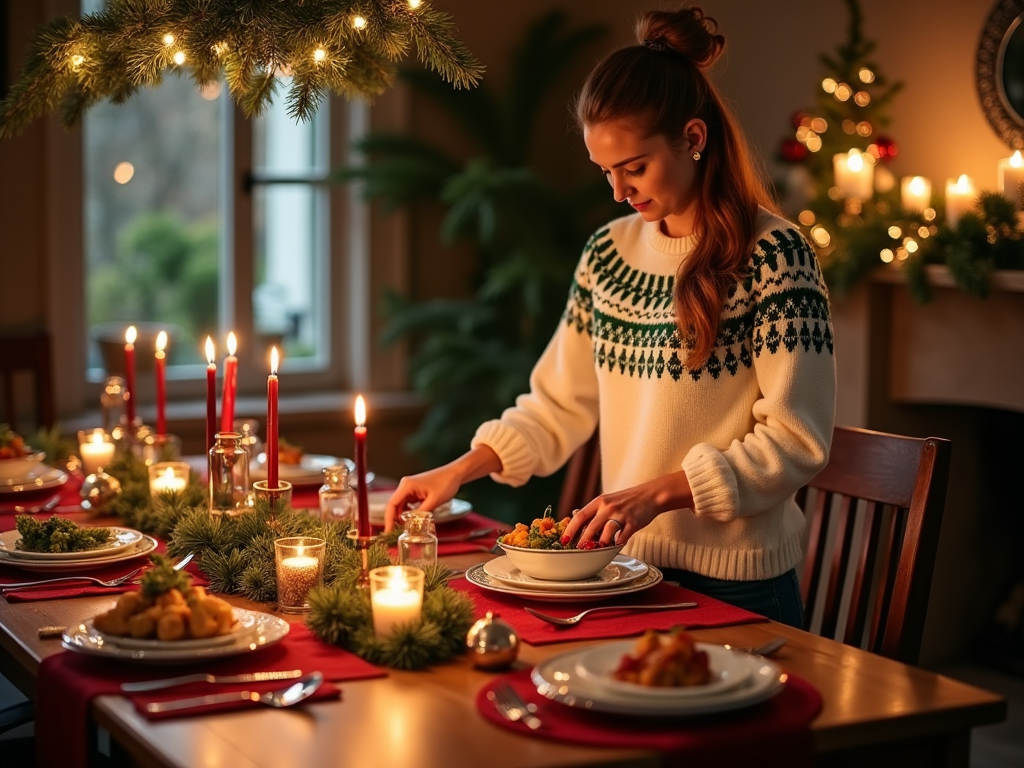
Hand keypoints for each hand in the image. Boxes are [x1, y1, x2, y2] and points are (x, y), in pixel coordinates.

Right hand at [382, 466, 462, 531]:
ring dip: (401, 517)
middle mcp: (405, 486)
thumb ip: (420, 513)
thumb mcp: (433, 501)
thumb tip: (410, 525)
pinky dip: (408, 513)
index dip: (388, 520)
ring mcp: (409, 488)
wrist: (455, 474)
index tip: (388, 532)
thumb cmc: (446, 483)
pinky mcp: (415, 491)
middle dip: (394, 520)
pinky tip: (411, 521)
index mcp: (407, 486)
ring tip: (403, 530)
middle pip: (394, 506)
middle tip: (395, 535)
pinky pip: (407, 505)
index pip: (391, 504)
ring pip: (400, 506)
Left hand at [560, 470, 692, 546]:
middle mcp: (608, 507)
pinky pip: (624, 536)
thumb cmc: (626, 500)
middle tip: (577, 551)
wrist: (650, 495)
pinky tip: (615, 548)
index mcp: (599, 502)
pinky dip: (618, 544)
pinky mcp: (633, 522)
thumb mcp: (607, 501)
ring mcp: (621, 514)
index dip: (570, 529)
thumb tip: (573, 516)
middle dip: (582, 541)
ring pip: (607, 532)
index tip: (564, 541)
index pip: (580, 516)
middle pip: (591, 526)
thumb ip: (593, 510)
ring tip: (596, 551)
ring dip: (600, 543)